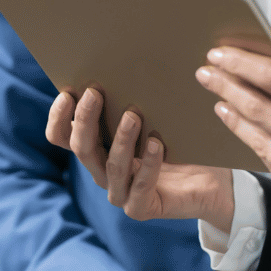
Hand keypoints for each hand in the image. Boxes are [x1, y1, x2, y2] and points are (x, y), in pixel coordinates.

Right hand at [46, 88, 233, 231]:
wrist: (211, 182)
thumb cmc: (180, 143)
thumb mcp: (155, 117)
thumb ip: (134, 100)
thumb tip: (125, 63)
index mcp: (98, 149)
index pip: (62, 137)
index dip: (59, 117)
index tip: (68, 92)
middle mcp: (103, 172)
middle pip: (82, 148)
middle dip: (85, 119)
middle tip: (96, 93)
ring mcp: (121, 193)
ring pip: (111, 166)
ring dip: (121, 139)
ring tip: (133, 115)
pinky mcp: (142, 207)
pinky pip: (141, 187)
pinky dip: (149, 165)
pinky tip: (157, 144)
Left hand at [195, 47, 270, 221]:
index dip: (244, 64)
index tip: (221, 53)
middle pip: (259, 108)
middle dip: (227, 86)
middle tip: (206, 72)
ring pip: (258, 139)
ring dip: (232, 115)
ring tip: (218, 97)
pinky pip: (269, 163)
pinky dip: (253, 141)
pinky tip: (241, 125)